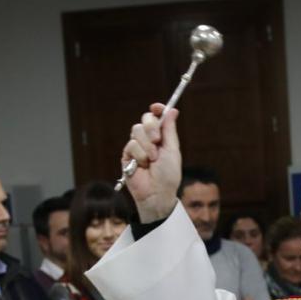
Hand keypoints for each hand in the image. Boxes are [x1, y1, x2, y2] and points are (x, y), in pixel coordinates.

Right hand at [122, 104, 181, 221]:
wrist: (157, 192)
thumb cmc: (168, 174)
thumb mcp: (172, 150)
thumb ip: (170, 130)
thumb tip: (173, 110)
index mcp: (161, 137)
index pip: (156, 117)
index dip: (157, 110)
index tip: (157, 107)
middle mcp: (148, 139)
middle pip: (145, 119)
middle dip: (151, 127)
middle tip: (157, 140)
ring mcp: (137, 146)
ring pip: (136, 130)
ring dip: (147, 145)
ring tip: (152, 160)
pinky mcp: (127, 155)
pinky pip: (131, 144)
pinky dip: (139, 155)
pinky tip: (143, 166)